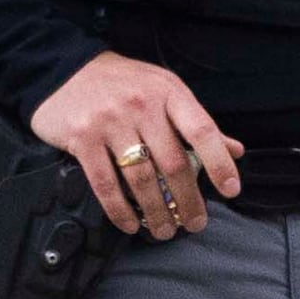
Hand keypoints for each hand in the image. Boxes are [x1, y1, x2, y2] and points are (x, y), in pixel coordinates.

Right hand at [32, 53, 243, 237]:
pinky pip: (105, 183)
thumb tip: (235, 151)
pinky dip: (119, 209)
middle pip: (173, 163)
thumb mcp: (165, 90)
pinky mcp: (82, 137)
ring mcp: (110, 121)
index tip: (231, 190)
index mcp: (169, 93)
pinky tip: (129, 224)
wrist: (64, 68)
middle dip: (188, 200)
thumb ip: (197, 122)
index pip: (202, 132)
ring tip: (165, 230)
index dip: (220, 163)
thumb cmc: (124, 83)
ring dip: (156, 212)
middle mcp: (142, 106)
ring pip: (141, 179)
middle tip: (195, 224)